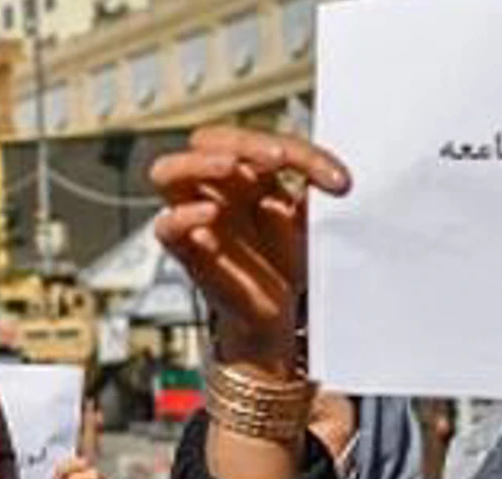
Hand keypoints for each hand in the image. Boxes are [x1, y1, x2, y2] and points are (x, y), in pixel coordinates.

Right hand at [150, 126, 349, 372]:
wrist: (276, 316)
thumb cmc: (286, 265)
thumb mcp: (310, 224)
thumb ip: (311, 199)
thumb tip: (319, 183)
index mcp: (248, 174)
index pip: (264, 142)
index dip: (301, 154)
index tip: (336, 180)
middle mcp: (217, 190)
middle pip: (207, 140)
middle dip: (243, 142)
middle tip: (278, 158)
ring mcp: (197, 217)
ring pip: (167, 172)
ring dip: (199, 163)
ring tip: (231, 166)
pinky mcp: (186, 251)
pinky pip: (165, 227)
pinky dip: (183, 216)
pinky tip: (209, 214)